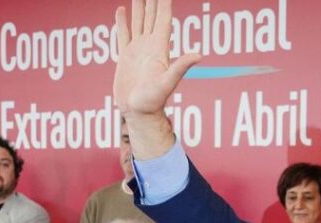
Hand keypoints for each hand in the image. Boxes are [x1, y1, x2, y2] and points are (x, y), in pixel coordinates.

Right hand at [113, 0, 200, 158]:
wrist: (138, 113)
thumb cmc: (153, 101)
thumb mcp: (168, 82)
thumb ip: (181, 67)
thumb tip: (199, 54)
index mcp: (159, 48)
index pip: (163, 18)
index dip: (163, 3)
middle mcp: (149, 46)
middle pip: (152, 16)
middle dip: (151, 0)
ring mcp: (137, 50)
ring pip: (138, 22)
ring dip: (139, 7)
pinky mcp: (125, 57)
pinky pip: (123, 35)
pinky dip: (122, 22)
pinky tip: (121, 10)